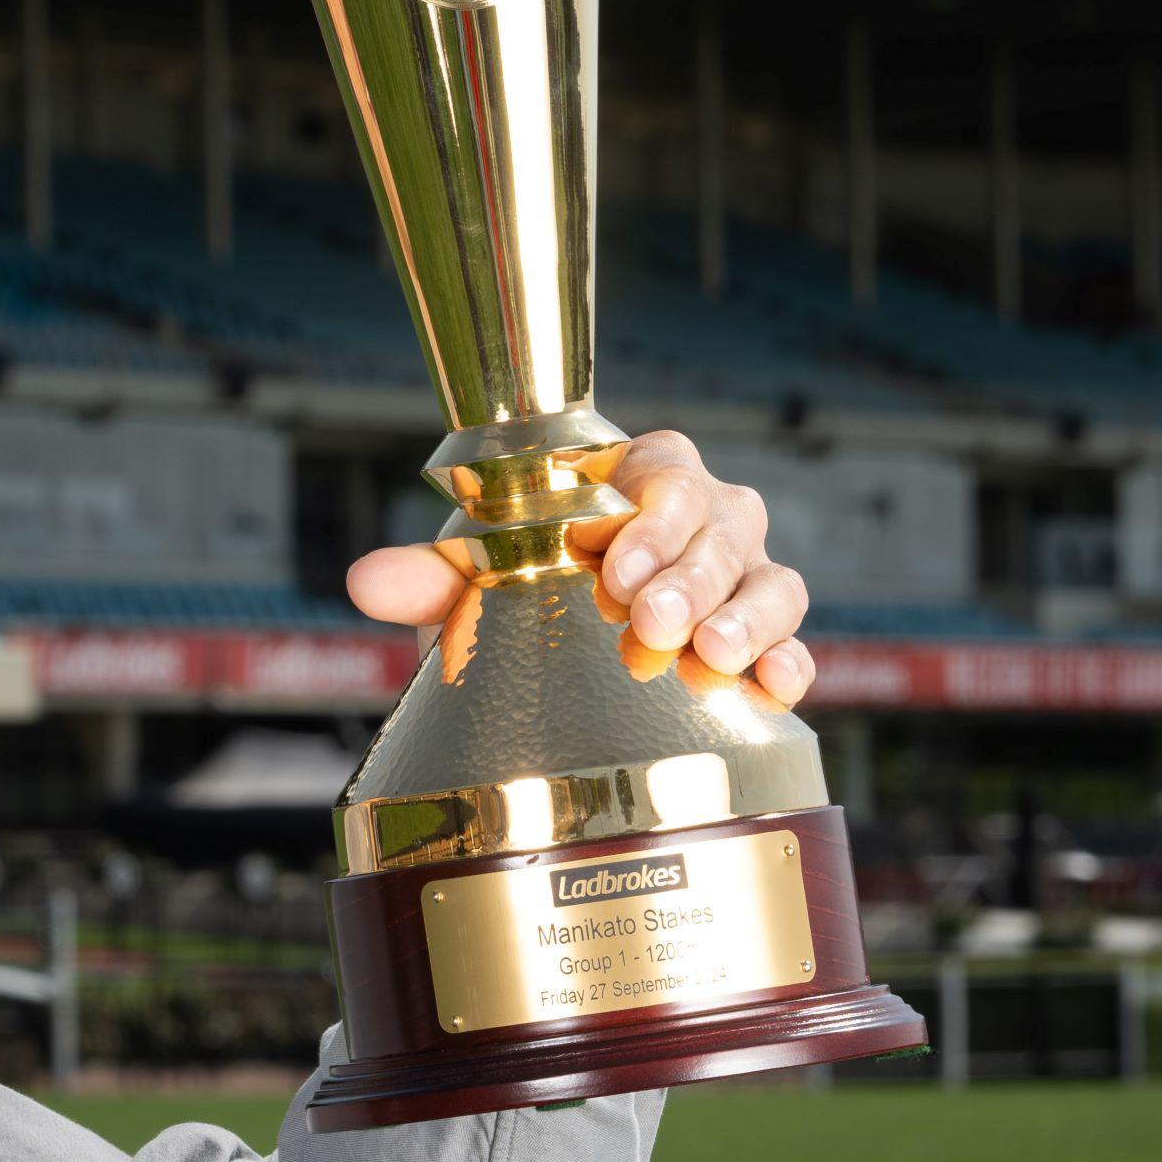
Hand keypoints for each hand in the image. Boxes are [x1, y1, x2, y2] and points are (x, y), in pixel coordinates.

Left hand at [343, 428, 813, 705]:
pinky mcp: (761, 640)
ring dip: (745, 618)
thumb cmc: (521, 583)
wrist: (549, 647)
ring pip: (769, 581)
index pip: (664, 474)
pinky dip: (792, 660)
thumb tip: (366, 582)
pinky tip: (777, 687)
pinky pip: (794, 641)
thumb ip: (425, 577)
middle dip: (688, 577)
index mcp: (638, 479)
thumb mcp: (471, 578)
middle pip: (721, 529)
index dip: (648, 517)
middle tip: (649, 623)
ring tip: (709, 656)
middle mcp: (704, 519)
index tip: (612, 568)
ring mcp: (740, 578)